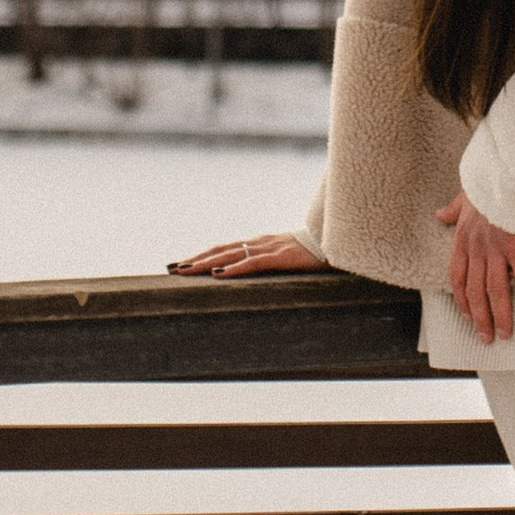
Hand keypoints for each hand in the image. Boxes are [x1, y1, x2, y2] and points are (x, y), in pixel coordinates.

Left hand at [171, 232, 330, 274]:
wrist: (341, 240)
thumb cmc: (319, 249)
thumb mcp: (292, 257)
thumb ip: (276, 262)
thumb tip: (264, 271)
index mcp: (261, 244)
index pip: (225, 249)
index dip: (203, 256)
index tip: (183, 264)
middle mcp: (260, 242)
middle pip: (220, 250)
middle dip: (195, 260)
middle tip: (172, 268)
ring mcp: (270, 248)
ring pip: (230, 254)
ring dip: (205, 263)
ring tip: (184, 271)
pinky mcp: (282, 256)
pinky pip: (253, 262)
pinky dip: (234, 268)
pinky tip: (219, 275)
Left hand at [434, 191, 514, 344]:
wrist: (506, 170)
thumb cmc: (487, 182)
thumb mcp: (463, 196)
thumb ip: (452, 210)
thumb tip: (439, 214)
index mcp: (462, 239)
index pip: (457, 278)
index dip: (462, 301)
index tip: (468, 317)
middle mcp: (476, 248)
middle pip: (475, 292)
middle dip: (480, 319)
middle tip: (487, 339)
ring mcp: (495, 248)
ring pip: (494, 290)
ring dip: (499, 316)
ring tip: (506, 335)